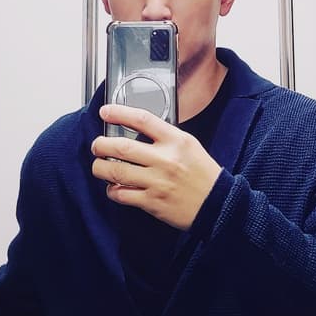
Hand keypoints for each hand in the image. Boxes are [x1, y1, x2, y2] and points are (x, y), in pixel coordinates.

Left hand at [91, 104, 221, 229]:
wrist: (218, 203)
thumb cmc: (202, 172)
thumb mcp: (188, 144)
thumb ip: (164, 135)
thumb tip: (136, 128)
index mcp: (175, 140)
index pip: (141, 119)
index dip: (119, 113)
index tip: (105, 112)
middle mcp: (164, 159)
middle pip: (121, 147)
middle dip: (101, 145)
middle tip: (97, 145)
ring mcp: (157, 181)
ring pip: (116, 172)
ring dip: (100, 168)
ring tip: (98, 166)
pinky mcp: (152, 202)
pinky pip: (122, 194)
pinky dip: (112, 190)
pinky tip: (113, 187)